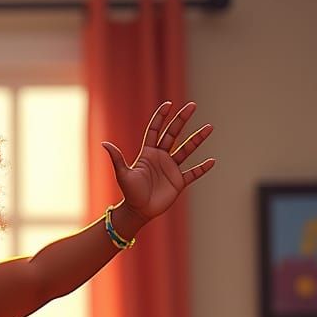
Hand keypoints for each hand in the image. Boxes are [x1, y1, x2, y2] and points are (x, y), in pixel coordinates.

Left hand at [101, 100, 215, 222]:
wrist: (138, 212)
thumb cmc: (129, 193)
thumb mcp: (123, 174)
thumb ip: (116, 158)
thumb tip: (104, 143)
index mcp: (148, 153)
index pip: (155, 130)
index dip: (161, 117)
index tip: (169, 104)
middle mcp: (161, 158)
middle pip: (173, 134)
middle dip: (182, 120)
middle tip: (192, 106)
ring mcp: (171, 169)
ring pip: (186, 150)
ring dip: (197, 139)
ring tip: (209, 128)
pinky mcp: (178, 182)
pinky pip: (193, 173)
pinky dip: (202, 168)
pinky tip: (212, 161)